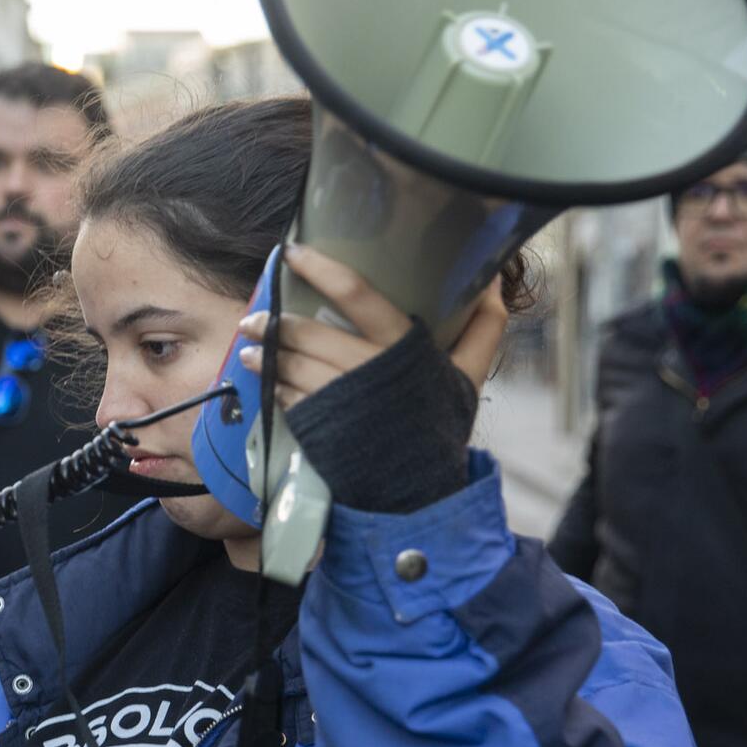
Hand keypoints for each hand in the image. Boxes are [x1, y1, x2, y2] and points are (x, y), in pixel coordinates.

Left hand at [235, 245, 509, 409]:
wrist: (415, 494)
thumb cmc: (438, 427)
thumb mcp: (468, 377)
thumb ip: (486, 327)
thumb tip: (496, 279)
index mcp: (403, 349)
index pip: (358, 294)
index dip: (322, 268)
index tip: (291, 251)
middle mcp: (367, 370)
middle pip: (309, 332)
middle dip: (274, 321)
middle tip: (254, 315)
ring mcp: (339, 400)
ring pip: (289, 364)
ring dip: (263, 353)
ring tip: (249, 344)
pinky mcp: (318, 428)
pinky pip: (285, 397)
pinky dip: (272, 385)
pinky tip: (264, 377)